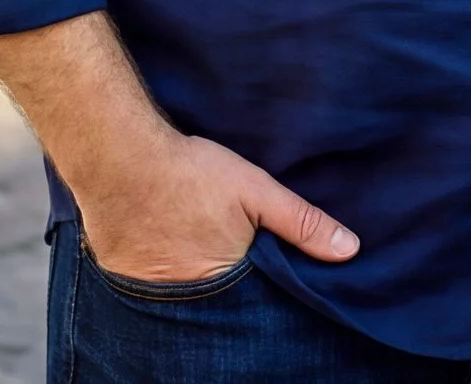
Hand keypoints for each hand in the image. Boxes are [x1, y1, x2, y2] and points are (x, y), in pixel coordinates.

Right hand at [78, 125, 358, 284]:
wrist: (120, 160)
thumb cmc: (191, 174)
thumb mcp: (256, 191)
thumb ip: (302, 222)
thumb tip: (350, 249)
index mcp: (226, 284)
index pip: (256, 310)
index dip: (265, 298)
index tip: (272, 285)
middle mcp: (189, 302)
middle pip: (221, 309)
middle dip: (233, 296)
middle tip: (236, 267)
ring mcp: (153, 298)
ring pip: (188, 302)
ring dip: (199, 288)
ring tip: (203, 257)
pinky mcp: (126, 284)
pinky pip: (156, 293)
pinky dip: (167, 280)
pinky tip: (173, 255)